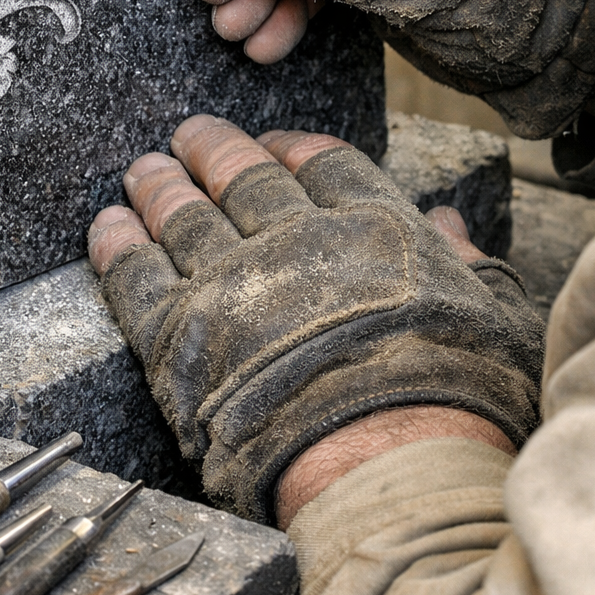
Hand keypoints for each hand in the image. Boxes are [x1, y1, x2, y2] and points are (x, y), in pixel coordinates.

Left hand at [88, 116, 543, 522]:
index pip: (323, 166)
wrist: (391, 459)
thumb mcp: (488, 312)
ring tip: (143, 170)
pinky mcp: (180, 335)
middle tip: (189, 135)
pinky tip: (106, 225)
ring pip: (186, 217)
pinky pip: (136, 276)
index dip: (293, 148)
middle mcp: (298, 240)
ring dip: (160, 188)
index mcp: (371, 227)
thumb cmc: (457, 396)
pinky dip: (117, 246)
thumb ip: (464, 259)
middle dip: (214, 151)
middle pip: (245, 179)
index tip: (273, 142)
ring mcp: (234, 282)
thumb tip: (450, 218)